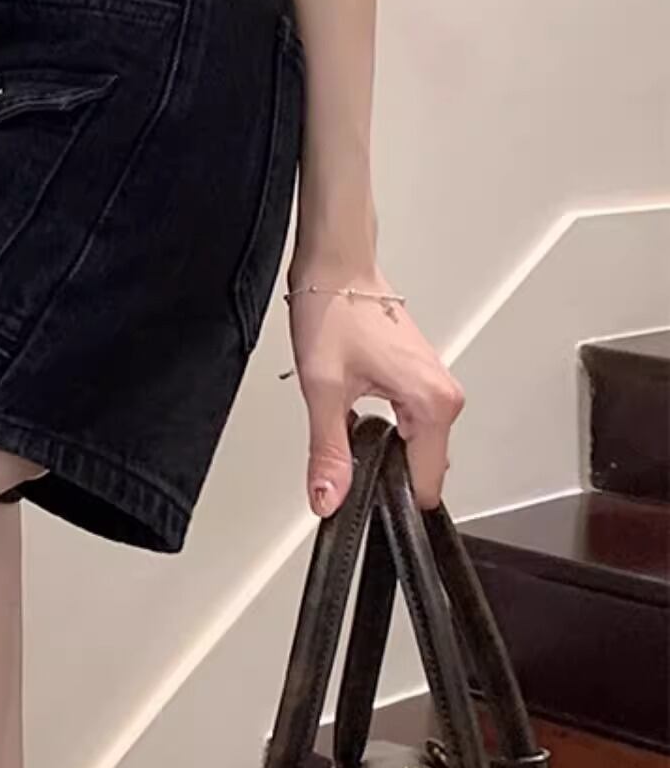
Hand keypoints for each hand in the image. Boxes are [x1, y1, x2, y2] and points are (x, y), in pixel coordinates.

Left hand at [288, 275, 464, 516]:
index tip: (362, 500)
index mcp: (433, 402)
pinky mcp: (419, 378)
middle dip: (386, 475)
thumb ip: (329, 452)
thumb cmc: (335, 311)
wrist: (335, 267)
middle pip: (422, 466)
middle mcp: (443, 394)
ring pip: (415, 445)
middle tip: (343, 463)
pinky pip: (411, 424)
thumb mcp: (324, 389)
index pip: (426, 481)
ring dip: (384, 452)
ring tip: (346, 434)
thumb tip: (329, 498)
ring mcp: (434, 384)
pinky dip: (385, 432)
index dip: (390, 498)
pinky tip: (355, 420)